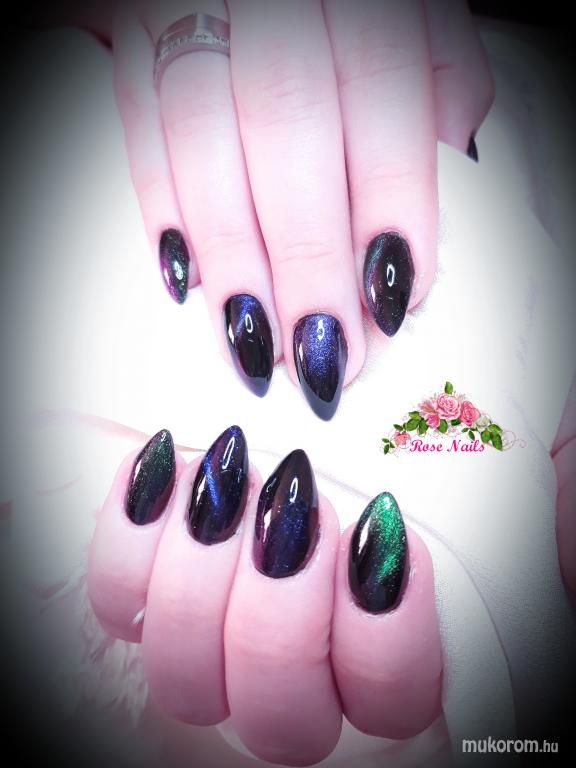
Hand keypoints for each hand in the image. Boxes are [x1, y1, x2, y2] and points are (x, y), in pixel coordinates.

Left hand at [88, 426, 442, 763]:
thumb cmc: (346, 453)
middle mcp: (284, 679)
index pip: (393, 705)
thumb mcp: (400, 457)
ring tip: (232, 467)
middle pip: (284, 717)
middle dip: (287, 603)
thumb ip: (416, 495)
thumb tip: (399, 494)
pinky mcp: (138, 604)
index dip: (391, 635)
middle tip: (297, 498)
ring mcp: (204, 651)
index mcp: (368, 661)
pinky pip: (117, 607)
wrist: (251, 439)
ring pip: (189, 681)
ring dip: (209, 568)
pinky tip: (168, 465)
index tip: (384, 529)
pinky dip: (134, 535)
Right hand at [113, 0, 493, 418]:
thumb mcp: (422, 10)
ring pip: (201, 141)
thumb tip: (442, 171)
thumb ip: (441, 79)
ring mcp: (190, 9)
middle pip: (287, 133)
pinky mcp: (135, 36)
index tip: (392, 299)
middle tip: (323, 357)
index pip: (380, 90)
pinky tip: (188, 281)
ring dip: (232, 261)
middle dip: (306, 262)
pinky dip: (160, 209)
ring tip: (257, 349)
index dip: (388, 204)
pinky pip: (137, 125)